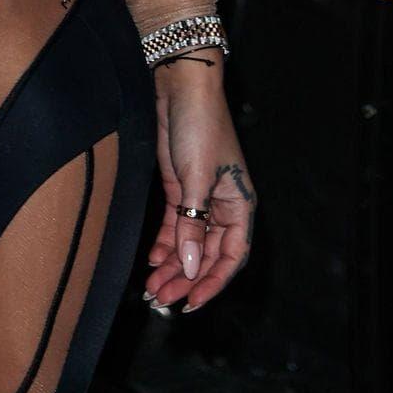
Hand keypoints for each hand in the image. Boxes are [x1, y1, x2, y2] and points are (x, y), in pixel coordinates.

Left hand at [143, 57, 254, 314]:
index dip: (213, 283)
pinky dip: (165, 245)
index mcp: (239, 206)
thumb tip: (189, 266)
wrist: (182, 89)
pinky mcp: (179, 189)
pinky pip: (175, 226)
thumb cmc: (200, 128)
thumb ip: (192, 225)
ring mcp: (200, 199)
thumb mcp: (195, 179)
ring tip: (153, 287)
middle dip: (186, 278)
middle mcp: (222, 207)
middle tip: (162, 300)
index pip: (231, 257)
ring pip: (189, 243)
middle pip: (206, 254)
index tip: (191, 303)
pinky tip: (152, 261)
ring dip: (173, 266)